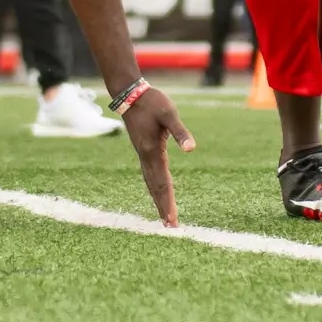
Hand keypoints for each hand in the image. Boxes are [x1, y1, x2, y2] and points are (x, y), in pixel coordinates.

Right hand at [120, 85, 195, 226]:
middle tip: (169, 227)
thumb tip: (192, 149)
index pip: (162, 183)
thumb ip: (180, 132)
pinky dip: (153, 187)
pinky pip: (149, 174)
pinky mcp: (143, 150)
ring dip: (157, 200)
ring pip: (150, 182)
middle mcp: (146, 157)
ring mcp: (143, 154)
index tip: (171, 220)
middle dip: (162, 207)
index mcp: (152, 152)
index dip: (167, 202)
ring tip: (163, 217)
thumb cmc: (152, 101)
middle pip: (155, 187)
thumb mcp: (170, 114)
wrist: (130, 94)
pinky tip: (157, 191)